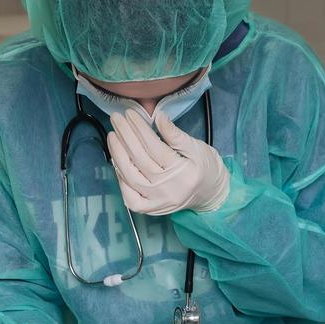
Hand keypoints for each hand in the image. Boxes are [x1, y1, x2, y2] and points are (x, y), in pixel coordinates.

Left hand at [106, 111, 230, 214]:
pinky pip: (129, 197)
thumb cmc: (206, 168)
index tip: (130, 114)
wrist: (212, 195)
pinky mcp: (151, 209)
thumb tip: (158, 116)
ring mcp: (158, 201)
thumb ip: (175, 134)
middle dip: (125, 136)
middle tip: (116, 119)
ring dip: (118, 154)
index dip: (139, 129)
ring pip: (130, 176)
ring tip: (112, 136)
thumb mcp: (197, 147)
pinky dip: (120, 180)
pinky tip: (116, 163)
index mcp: (183, 172)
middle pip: (139, 159)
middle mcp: (168, 189)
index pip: (154, 147)